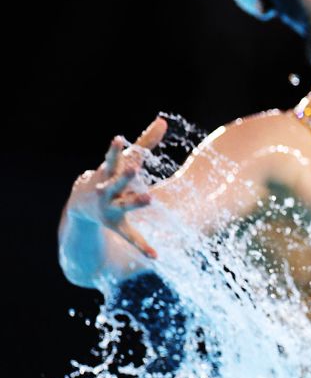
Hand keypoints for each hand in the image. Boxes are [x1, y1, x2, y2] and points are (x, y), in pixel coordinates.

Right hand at [68, 117, 166, 258]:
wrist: (81, 204)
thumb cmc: (109, 176)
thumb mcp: (124, 160)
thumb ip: (145, 142)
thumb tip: (163, 120)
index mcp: (109, 172)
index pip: (113, 157)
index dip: (116, 149)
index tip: (119, 139)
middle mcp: (107, 190)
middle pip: (116, 181)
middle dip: (124, 175)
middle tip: (134, 168)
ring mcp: (111, 208)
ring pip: (124, 205)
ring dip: (135, 202)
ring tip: (149, 197)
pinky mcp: (116, 224)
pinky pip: (131, 236)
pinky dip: (142, 245)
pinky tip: (155, 256)